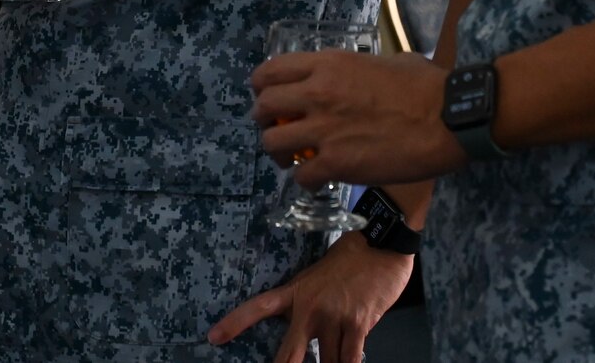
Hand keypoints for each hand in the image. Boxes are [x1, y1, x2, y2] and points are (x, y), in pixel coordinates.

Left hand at [208, 233, 413, 362]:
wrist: (380, 243)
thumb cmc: (350, 259)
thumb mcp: (316, 277)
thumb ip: (306, 305)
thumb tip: (305, 336)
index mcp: (295, 292)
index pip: (257, 307)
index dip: (234, 323)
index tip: (214, 337)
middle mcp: (309, 307)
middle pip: (289, 354)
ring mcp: (333, 317)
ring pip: (326, 362)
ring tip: (337, 349)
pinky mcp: (357, 324)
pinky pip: (349, 359)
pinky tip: (349, 361)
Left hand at [252, 50, 464, 187]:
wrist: (448, 119)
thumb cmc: (426, 86)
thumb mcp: (385, 61)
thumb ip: (359, 68)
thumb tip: (360, 75)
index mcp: (327, 65)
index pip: (271, 71)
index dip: (262, 86)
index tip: (268, 96)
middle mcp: (317, 94)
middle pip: (263, 107)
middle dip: (264, 121)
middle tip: (277, 129)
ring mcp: (323, 130)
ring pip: (272, 144)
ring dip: (279, 153)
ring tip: (293, 159)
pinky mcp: (336, 163)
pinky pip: (302, 176)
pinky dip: (306, 180)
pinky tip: (319, 179)